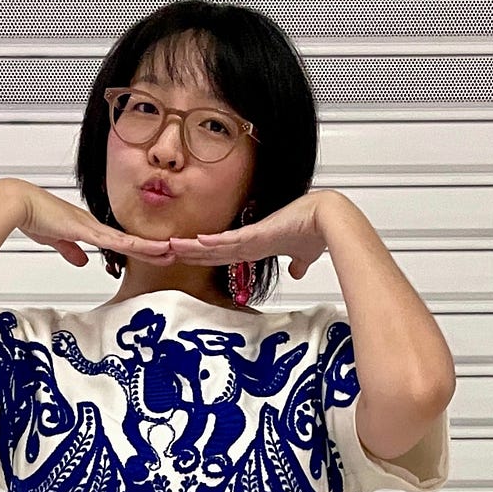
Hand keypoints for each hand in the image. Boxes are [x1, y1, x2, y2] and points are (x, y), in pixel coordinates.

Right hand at [7, 181, 174, 270]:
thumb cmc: (33, 215)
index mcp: (88, 228)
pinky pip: (114, 240)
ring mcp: (91, 226)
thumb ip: (70, 250)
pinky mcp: (84, 229)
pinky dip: (132, 245)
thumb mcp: (55, 239)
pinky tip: (146, 249)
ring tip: (170, 252)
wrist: (20, 203)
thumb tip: (81, 261)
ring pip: (128, 239)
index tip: (155, 254)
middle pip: (130, 239)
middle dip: (152, 248)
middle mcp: (94, 225)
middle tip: (173, 253)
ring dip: (149, 247)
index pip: (120, 241)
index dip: (138, 248)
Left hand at [165, 189, 335, 280]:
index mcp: (256, 245)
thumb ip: (297, 264)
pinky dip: (213, 242)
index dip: (203, 257)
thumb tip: (297, 272)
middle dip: (189, 253)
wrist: (327, 219)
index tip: (188, 259)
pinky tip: (196, 241)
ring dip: (192, 248)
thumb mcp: (303, 255)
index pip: (222, 254)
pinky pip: (230, 240)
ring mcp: (251, 237)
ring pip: (214, 245)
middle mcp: (249, 240)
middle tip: (165, 253)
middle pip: (211, 250)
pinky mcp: (257, 233)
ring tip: (169, 247)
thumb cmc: (316, 230)